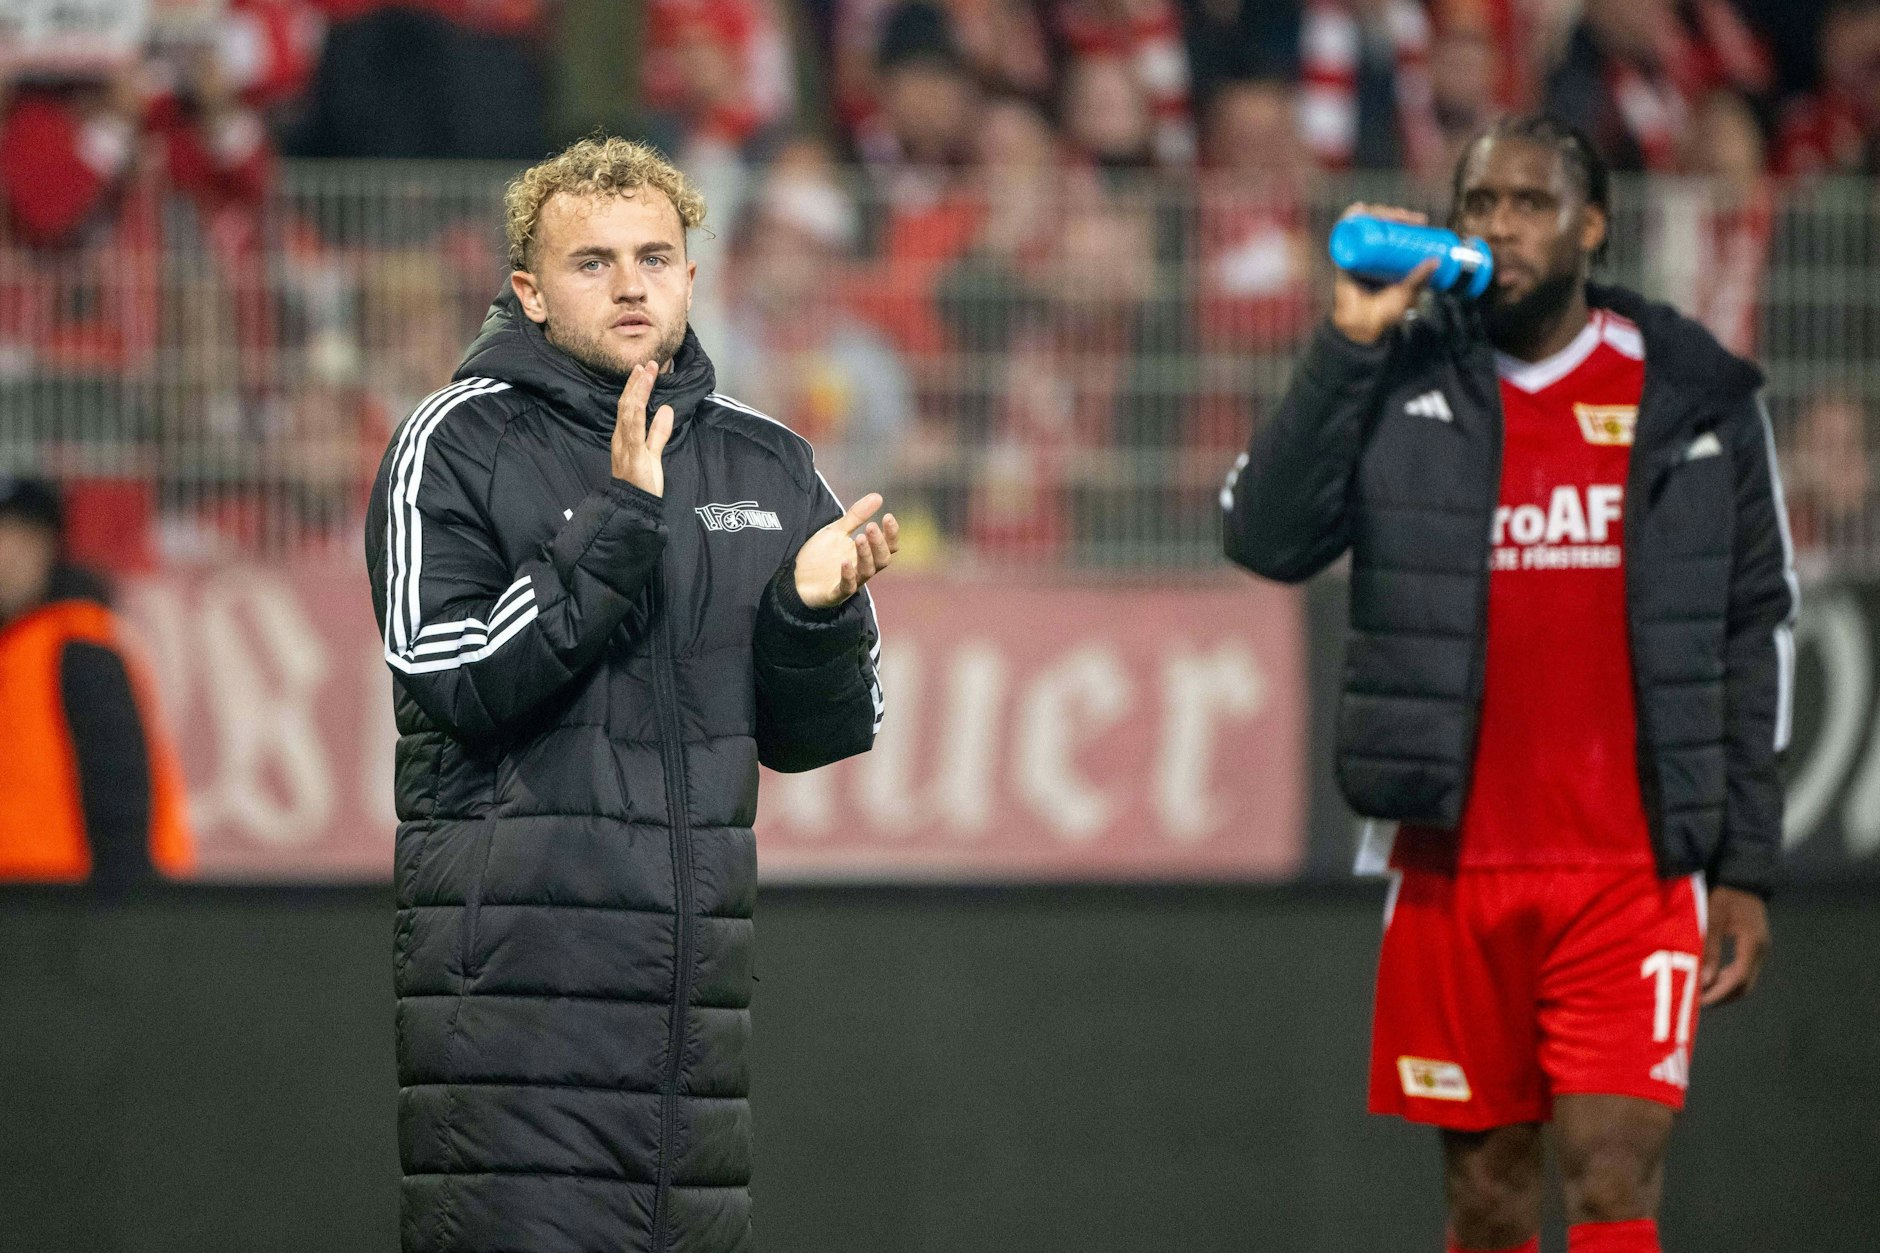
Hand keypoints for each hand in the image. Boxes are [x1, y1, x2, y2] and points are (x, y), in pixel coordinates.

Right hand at [611, 361, 673, 496]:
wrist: (633, 507)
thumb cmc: (642, 483)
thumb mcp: (653, 453)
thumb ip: (659, 432)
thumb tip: (665, 409)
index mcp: (625, 436)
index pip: (629, 406)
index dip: (635, 387)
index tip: (644, 370)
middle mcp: (622, 438)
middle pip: (627, 404)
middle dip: (636, 383)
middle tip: (646, 363)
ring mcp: (626, 446)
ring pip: (629, 412)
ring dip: (638, 390)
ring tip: (646, 373)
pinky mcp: (634, 456)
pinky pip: (635, 431)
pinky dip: (639, 413)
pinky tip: (645, 401)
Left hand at [794, 493, 898, 608]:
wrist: (795, 577)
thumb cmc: (821, 555)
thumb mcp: (837, 531)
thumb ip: (856, 516)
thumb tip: (878, 496)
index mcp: (866, 554)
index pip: (888, 546)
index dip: (891, 533)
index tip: (888, 516)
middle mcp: (862, 569)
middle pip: (882, 559)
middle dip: (879, 543)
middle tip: (871, 527)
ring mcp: (850, 582)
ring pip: (867, 571)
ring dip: (865, 555)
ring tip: (859, 538)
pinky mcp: (834, 594)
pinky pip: (846, 587)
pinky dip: (847, 575)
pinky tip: (844, 562)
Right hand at [1331, 202, 1438, 345]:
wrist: (1362, 327)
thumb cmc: (1384, 314)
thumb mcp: (1408, 293)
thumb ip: (1420, 279)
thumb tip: (1437, 260)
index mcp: (1386, 259)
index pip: (1395, 232)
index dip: (1406, 222)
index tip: (1421, 222)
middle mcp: (1370, 253)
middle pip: (1380, 224)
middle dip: (1395, 214)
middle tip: (1409, 218)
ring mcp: (1357, 255)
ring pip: (1364, 226)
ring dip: (1376, 213)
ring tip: (1391, 213)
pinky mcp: (1344, 260)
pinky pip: (1343, 237)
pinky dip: (1348, 220)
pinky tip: (1358, 209)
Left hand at [1700, 885, 1769, 1006]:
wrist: (1740, 877)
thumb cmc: (1724, 894)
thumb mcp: (1712, 919)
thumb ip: (1709, 949)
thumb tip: (1705, 981)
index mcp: (1752, 943)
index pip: (1738, 979)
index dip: (1719, 993)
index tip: (1700, 1002)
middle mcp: (1760, 950)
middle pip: (1745, 985)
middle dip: (1722, 996)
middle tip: (1698, 1002)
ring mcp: (1759, 949)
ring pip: (1746, 980)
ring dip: (1725, 989)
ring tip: (1702, 992)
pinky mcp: (1754, 946)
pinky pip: (1744, 969)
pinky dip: (1728, 978)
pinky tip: (1712, 978)